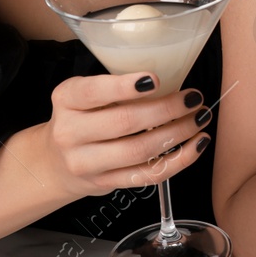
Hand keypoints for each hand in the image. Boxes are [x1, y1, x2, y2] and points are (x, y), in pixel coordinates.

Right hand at [36, 73, 210, 196]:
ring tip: (200, 118)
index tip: (155, 79)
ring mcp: (87, 163)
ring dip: (178, 133)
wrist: (55, 163)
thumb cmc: (82, 117)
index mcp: (67, 99)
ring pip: (139, 151)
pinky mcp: (105, 184)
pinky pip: (148, 175)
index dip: (125, 86)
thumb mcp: (84, 94)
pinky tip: (196, 145)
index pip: (94, 91)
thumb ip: (115, 84)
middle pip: (124, 122)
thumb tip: (172, 72)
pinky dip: (179, 160)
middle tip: (193, 98)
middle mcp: (70, 132)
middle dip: (166, 109)